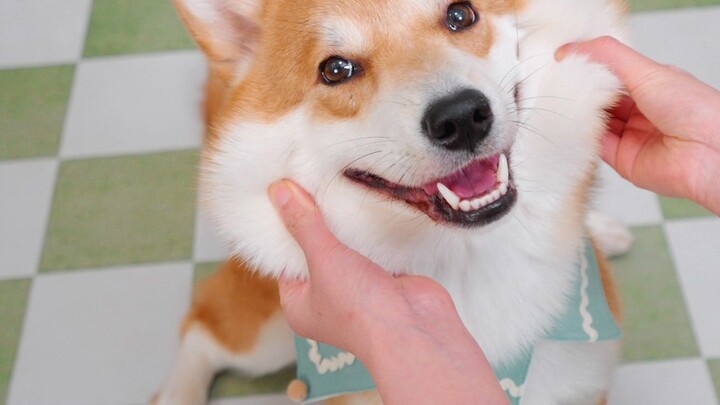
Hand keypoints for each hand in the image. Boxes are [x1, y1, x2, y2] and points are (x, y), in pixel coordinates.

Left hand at [267, 180, 508, 404]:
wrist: (415, 330)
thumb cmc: (359, 308)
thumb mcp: (322, 259)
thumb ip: (303, 225)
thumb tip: (278, 192)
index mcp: (300, 304)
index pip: (285, 262)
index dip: (285, 230)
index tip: (285, 196)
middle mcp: (327, 300)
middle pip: (316, 252)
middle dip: (318, 223)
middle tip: (309, 184)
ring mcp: (359, 290)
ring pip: (346, 250)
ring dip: (345, 226)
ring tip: (336, 187)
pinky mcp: (386, 279)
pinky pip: (372, 249)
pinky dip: (371, 232)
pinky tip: (365, 204)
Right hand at [557, 36, 719, 214]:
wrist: (708, 152)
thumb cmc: (694, 110)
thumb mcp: (647, 70)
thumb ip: (609, 57)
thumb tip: (572, 48)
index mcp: (652, 86)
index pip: (612, 75)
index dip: (590, 68)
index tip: (566, 63)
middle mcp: (641, 112)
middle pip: (600, 100)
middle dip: (582, 92)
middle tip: (561, 83)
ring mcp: (631, 136)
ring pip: (595, 123)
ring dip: (580, 115)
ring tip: (563, 103)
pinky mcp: (622, 159)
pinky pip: (595, 146)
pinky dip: (583, 136)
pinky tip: (573, 125)